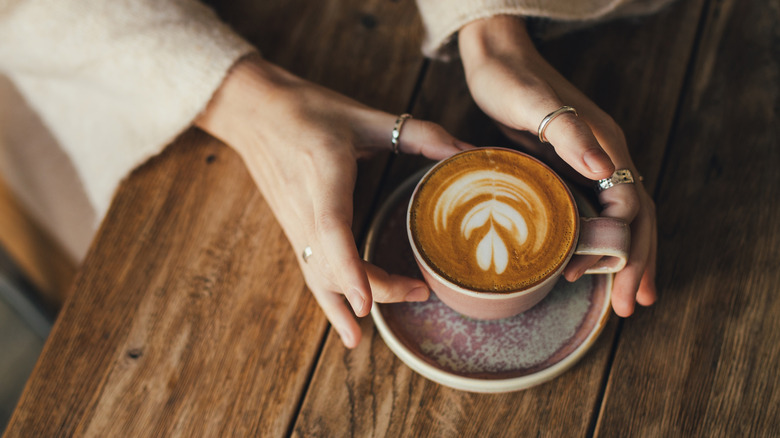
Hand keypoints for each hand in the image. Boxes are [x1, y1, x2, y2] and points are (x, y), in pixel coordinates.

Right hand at [196, 54, 471, 346]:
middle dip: (375, 287)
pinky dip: (328, 300)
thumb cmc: (306, 109)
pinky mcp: (293, 228)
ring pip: (319, 275)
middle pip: (333, 266)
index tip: (366, 303)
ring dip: (347, 303)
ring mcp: (295, 223)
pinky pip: (312, 271)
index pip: (332, 231)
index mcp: (324, 177)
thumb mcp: (363, 115)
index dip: (350, 269)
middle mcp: (305, 209)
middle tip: (421, 292)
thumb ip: (418, 133)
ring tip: (363, 337)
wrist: (251, 110)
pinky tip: (345, 322)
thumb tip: (467, 152)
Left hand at [458, 16, 656, 315]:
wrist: (496, 61)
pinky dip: (596, 243)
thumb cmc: (512, 81)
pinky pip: (591, 213)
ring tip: (624, 297)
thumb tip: (606, 171)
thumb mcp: (536, 105)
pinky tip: (587, 264)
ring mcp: (587, 165)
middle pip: (635, 219)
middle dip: (637, 263)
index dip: (627, 246)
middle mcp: (604, 158)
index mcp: (606, 146)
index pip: (631, 206)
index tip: (610, 279)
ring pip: (617, 220)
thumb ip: (571, 134)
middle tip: (632, 306)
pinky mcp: (566, 170)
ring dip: (624, 259)